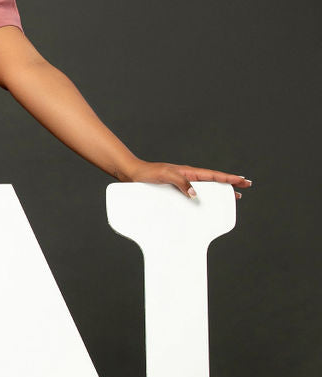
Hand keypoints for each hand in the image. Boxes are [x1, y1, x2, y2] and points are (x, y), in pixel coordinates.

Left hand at [124, 161, 251, 200]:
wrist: (132, 175)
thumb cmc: (147, 173)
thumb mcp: (165, 176)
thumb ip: (180, 183)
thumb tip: (195, 194)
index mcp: (188, 172)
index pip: (213, 175)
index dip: (229, 178)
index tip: (243, 181)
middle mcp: (188, 177)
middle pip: (214, 180)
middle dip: (230, 183)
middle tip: (245, 187)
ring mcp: (182, 183)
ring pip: (206, 188)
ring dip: (219, 191)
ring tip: (232, 197)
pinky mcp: (175, 191)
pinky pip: (194, 194)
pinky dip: (204, 198)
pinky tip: (205, 204)